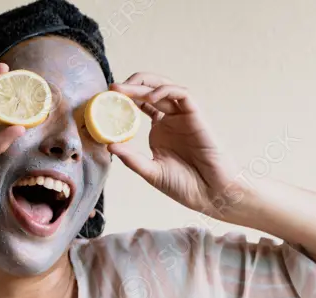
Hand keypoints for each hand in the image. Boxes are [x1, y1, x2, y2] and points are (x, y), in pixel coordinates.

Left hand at [107, 73, 243, 219]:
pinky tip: (149, 98)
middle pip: (150, 91)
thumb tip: (108, 145)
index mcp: (159, 129)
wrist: (210, 194)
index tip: (106, 101)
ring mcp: (183, 116)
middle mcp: (171, 119)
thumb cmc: (184, 185)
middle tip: (112, 89)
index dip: (125, 99)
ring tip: (124, 89)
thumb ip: (131, 158)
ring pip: (164, 88)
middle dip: (131, 86)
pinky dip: (166, 91)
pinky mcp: (196, 115)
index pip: (140, 104)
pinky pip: (182, 94)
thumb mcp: (150, 172)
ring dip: (144, 85)